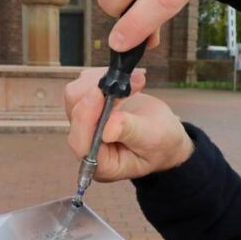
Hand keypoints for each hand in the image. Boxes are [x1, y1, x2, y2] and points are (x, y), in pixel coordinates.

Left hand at [65, 68, 194, 181]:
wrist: (165, 132)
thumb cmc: (162, 143)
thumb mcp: (153, 140)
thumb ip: (131, 132)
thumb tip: (109, 127)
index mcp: (101, 163)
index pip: (81, 143)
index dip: (86, 118)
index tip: (98, 93)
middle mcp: (88, 144)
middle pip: (75, 115)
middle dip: (100, 94)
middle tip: (130, 84)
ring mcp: (86, 123)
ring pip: (76, 95)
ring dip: (102, 82)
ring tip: (135, 82)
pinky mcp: (88, 105)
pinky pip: (84, 84)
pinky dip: (104, 76)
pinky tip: (127, 80)